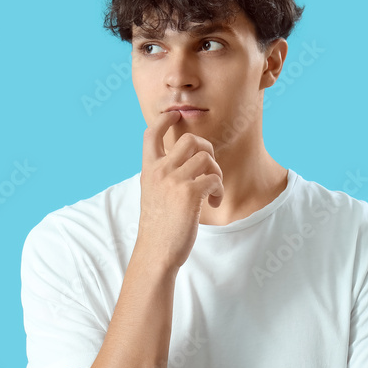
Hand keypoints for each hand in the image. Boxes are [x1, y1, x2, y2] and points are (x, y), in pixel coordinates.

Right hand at [135, 110, 224, 270]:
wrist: (156, 252)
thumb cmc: (158, 228)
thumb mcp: (152, 195)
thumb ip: (162, 176)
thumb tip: (186, 162)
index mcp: (148, 170)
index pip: (151, 134)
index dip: (165, 120)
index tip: (176, 115)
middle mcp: (160, 171)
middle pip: (190, 139)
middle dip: (207, 149)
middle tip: (209, 169)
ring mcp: (174, 181)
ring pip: (207, 158)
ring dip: (216, 174)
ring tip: (212, 193)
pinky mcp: (190, 193)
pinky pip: (214, 178)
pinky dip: (219, 191)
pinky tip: (213, 204)